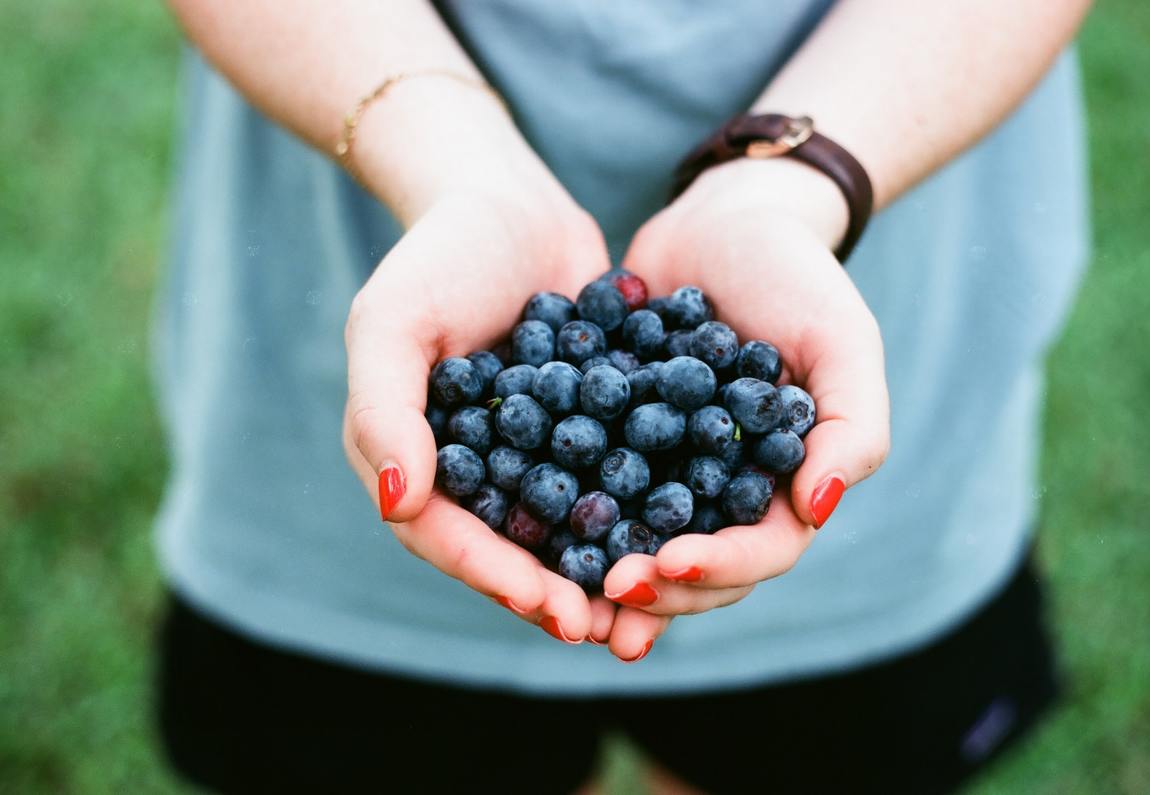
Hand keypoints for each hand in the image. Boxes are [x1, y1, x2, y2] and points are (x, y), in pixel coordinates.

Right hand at [341, 158, 614, 643]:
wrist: (508, 201)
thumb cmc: (437, 255)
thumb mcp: (393, 322)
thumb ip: (384, 412)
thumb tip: (398, 505)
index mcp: (418, 457)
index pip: (446, 535)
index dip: (493, 575)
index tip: (547, 605)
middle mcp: (474, 467)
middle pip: (509, 547)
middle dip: (554, 591)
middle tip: (603, 629)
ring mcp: (534, 451)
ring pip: (564, 527)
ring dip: (601, 570)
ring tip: (646, 609)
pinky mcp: (588, 427)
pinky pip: (611, 478)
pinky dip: (640, 512)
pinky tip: (684, 536)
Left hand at [598, 158, 890, 649]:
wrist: (723, 219)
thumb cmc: (795, 276)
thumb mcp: (841, 340)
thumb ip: (852, 427)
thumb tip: (819, 510)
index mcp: (783, 483)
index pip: (760, 550)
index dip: (719, 568)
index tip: (670, 564)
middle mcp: (722, 490)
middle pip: (693, 565)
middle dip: (655, 587)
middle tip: (609, 589)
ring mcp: (664, 469)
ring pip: (636, 541)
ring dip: (603, 575)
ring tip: (563, 595)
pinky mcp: (613, 439)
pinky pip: (586, 485)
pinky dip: (560, 514)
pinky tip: (522, 528)